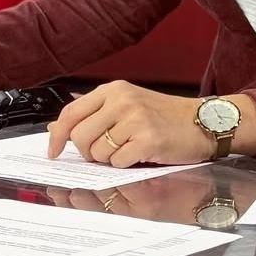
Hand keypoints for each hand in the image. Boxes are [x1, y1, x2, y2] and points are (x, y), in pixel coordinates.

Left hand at [46, 81, 212, 166]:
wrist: (202, 122)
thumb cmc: (164, 116)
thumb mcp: (127, 105)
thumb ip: (92, 114)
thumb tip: (55, 126)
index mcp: (113, 90)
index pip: (71, 113)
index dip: (57, 136)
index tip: (53, 152)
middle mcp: (122, 100)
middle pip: (80, 137)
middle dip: (89, 152)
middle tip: (109, 150)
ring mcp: (135, 119)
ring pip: (98, 153)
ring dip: (110, 159)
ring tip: (130, 148)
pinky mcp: (147, 139)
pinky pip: (118, 163)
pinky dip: (127, 165)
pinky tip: (142, 153)